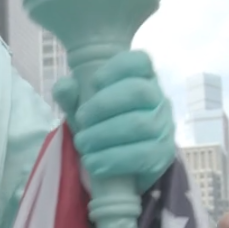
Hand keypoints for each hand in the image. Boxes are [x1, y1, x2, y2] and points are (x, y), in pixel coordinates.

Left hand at [53, 50, 174, 187]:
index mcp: (141, 79)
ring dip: (104, 135)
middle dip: (104, 105)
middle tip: (81, 120)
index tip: (94, 83)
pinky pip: (143, 154)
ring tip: (82, 144)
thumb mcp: (84, 110)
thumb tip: (64, 86)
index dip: (116, 68)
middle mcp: (158, 99)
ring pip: (140, 124)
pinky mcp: (163, 154)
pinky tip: (93, 163)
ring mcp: (164, 126)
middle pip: (139, 91)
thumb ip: (72, 96)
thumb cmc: (103, 127)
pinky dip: (113, 159)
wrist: (121, 166)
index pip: (140, 61)